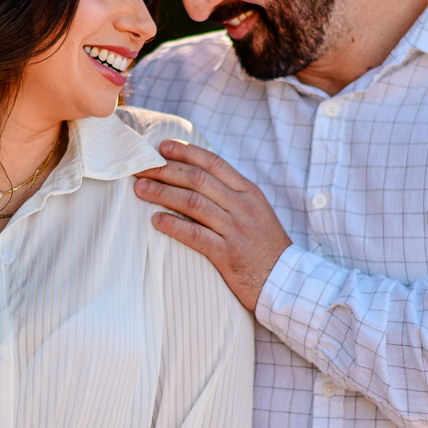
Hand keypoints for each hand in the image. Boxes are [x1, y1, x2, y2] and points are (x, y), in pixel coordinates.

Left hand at [135, 142, 291, 311]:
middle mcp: (243, 207)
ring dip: (162, 193)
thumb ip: (232, 195)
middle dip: (165, 170)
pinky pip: (195, 235)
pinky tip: (156, 220)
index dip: (187, 152)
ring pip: (193, 203)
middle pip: (198, 180)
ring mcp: (236, 230)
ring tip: (141, 189)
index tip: (163, 147)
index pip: (214, 163)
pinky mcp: (228, 254)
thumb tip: (197, 179)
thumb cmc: (266, 246)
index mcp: (249, 192)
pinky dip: (173, 225)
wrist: (286, 280)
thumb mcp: (256, 211)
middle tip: (142, 168)